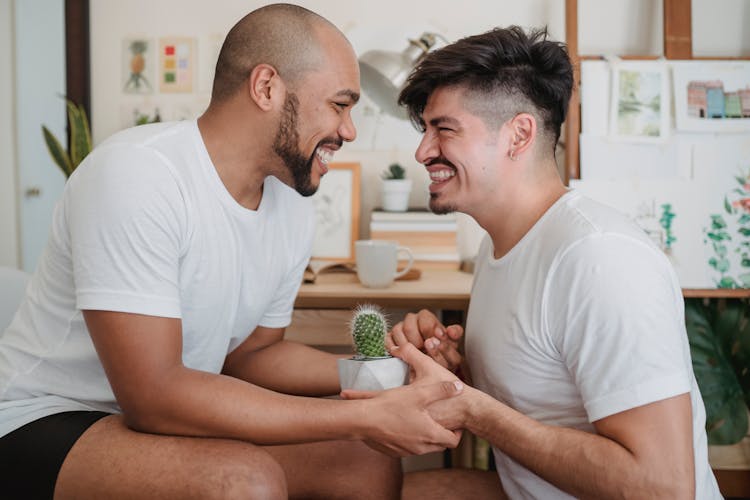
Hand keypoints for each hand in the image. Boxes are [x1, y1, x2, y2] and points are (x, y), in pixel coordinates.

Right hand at [341, 377, 463, 456]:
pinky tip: (404, 424)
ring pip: (424, 447)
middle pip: (440, 445)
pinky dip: (411, 439)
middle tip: (440, 419)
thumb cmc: (391, 406)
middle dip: (443, 434)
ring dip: (426, 436)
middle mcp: (421, 448)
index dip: (457, 432)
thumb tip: (460, 387)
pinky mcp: (395, 452)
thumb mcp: (419, 393)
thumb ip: (442, 389)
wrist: (363, 421)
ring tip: (421, 419)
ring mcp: (407, 452)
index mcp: (430, 435)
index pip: (454, 441)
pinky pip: (409, 448)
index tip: (455, 422)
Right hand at [387, 309, 463, 371]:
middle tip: (424, 349)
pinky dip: (394, 347)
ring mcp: (399, 328)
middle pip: (409, 324)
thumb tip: (451, 330)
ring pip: (398, 331)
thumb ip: (454, 333)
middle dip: (417, 340)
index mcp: (427, 318)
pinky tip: (403, 354)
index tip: (435, 339)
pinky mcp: (390, 338)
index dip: (430, 329)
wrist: (430, 359)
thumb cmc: (440, 349)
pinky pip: (387, 339)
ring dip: (407, 345)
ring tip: (415, 353)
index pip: (425, 318)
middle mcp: (412, 320)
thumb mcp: (451, 341)